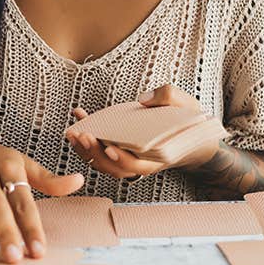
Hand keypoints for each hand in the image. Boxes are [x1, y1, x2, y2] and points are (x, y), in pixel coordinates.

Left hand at [66, 85, 220, 178]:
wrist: (190, 137)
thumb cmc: (188, 122)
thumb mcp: (187, 106)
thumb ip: (169, 98)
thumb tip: (144, 99)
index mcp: (158, 157)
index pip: (137, 166)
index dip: (123, 159)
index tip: (110, 148)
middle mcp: (140, 164)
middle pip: (113, 166)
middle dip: (95, 152)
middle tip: (82, 136)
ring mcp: (129, 160)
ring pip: (103, 163)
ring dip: (85, 150)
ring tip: (73, 132)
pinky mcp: (120, 151)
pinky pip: (100, 152)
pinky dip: (86, 140)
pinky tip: (79, 118)